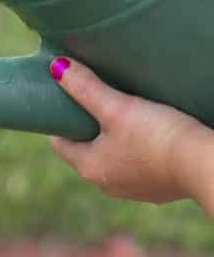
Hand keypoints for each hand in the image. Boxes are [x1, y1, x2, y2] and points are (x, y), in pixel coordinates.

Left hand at [48, 57, 213, 207]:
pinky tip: (150, 138)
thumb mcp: (119, 107)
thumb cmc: (158, 136)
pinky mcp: (155, 190)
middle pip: (86, 152)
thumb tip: (57, 66)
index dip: (62, 123)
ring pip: (112, 161)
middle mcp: (105, 184)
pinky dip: (138, 154)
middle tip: (98, 105)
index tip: (70, 105)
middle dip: (88, 130)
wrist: (204, 164)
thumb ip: (87, 88)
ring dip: (114, 143)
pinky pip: (138, 168)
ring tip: (126, 119)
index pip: (61, 144)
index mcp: (89, 167)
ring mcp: (131, 190)